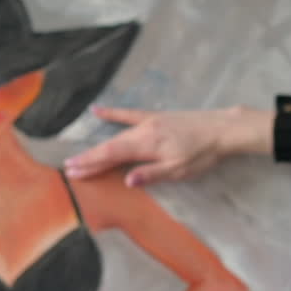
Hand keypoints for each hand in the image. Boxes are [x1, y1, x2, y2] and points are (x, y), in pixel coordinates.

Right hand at [63, 105, 273, 185]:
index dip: (92, 164)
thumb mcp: (179, 169)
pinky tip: (98, 110)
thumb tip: (126, 180)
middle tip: (68, 167)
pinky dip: (113, 113)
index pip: (112, 156)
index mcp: (147, 144)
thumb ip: (151, 174)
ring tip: (80, 154)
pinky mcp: (156, 117)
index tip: (73, 171)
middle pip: (110, 146)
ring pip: (117, 134)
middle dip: (89, 158)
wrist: (222, 128)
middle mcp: (143, 130)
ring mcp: (149, 121)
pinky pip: (129, 115)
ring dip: (98, 145)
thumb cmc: (202, 153)